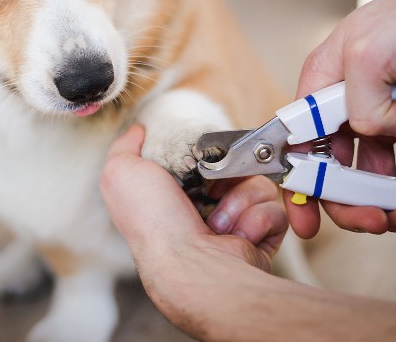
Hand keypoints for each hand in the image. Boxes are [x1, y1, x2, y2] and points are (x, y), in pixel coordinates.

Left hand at [100, 125, 287, 329]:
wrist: (190, 265)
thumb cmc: (153, 220)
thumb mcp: (121, 172)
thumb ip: (126, 147)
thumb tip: (139, 130)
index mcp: (173, 193)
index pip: (201, 158)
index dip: (204, 154)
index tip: (198, 157)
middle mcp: (203, 208)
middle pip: (234, 165)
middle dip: (226, 174)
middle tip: (210, 188)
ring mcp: (234, 223)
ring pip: (257, 184)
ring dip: (240, 199)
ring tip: (219, 222)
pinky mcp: (260, 237)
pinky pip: (274, 209)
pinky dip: (257, 219)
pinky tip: (236, 235)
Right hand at [287, 0, 395, 237]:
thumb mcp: (369, 52)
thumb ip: (357, 104)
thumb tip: (376, 134)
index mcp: (322, 83)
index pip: (297, 143)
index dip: (299, 184)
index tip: (306, 220)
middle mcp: (348, 102)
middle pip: (335, 167)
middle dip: (351, 200)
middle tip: (375, 220)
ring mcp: (385, 113)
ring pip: (375, 173)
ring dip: (389, 202)